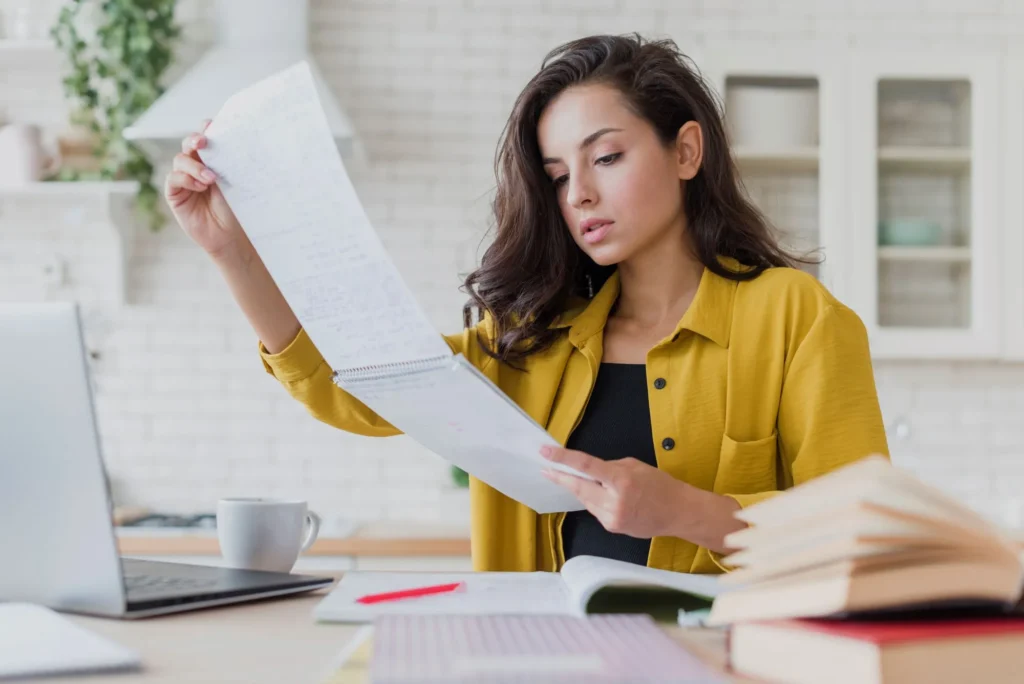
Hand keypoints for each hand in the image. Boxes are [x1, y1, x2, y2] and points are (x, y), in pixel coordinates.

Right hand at [164, 120, 244, 257]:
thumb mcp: (238, 182)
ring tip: (210, 178)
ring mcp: (184, 179)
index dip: (207, 128)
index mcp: (215, 160)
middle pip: (190, 143)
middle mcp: (198, 166)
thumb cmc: (238, 210)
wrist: (232, 237)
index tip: (213, 125)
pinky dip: (185, 179)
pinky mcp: (175, 193)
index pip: (207, 137)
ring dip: (194, 165)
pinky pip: (173, 178)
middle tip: (204, 142)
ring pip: (181, 159)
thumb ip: (232, 163)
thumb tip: (239, 140)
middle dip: (196, 139)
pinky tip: (199, 187)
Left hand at [540, 445, 743, 551]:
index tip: (545, 452)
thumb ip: (609, 467)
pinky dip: (594, 500)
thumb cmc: (659, 485)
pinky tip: (601, 495)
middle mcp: (615, 501)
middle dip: (561, 477)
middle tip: (546, 469)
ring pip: (585, 500)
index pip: (586, 467)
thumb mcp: (634, 466)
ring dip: (579, 489)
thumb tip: (587, 470)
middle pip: (579, 487)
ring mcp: (612, 518)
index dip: (563, 459)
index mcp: (621, 480)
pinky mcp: (612, 527)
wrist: (678, 513)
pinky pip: (595, 510)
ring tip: (575, 478)